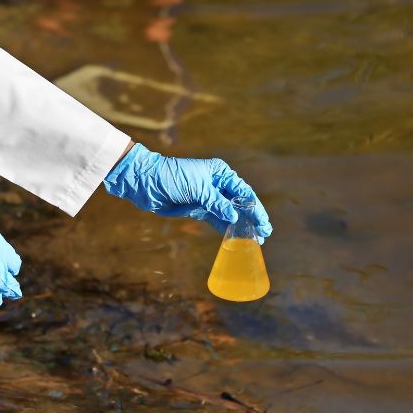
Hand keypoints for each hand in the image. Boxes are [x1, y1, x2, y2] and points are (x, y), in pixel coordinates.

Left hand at [103, 143, 271, 242]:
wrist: (147, 183)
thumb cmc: (173, 177)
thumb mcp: (198, 189)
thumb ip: (217, 203)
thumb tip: (234, 217)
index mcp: (220, 173)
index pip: (243, 191)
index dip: (254, 207)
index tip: (263, 222)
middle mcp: (217, 184)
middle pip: (240, 203)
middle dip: (252, 218)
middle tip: (265, 233)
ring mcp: (208, 198)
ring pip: (230, 213)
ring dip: (241, 225)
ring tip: (255, 239)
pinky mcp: (199, 209)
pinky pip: (216, 220)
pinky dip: (226, 228)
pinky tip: (236, 238)